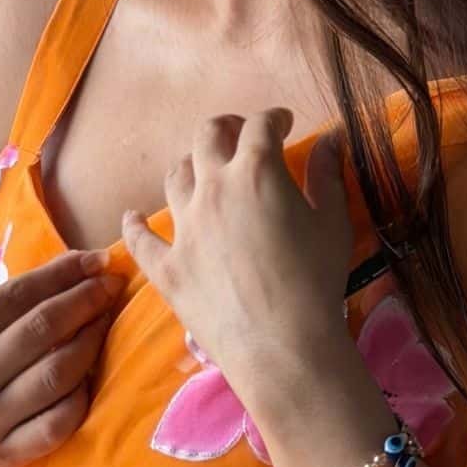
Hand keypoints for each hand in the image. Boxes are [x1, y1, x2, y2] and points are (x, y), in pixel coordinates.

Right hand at [0, 250, 124, 466]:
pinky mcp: (5, 457)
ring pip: (58, 374)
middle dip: (85, 299)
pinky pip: (58, 423)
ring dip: (91, 342)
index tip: (91, 259)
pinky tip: (90, 376)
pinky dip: (81, 396)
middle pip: (43, 329)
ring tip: (105, 321)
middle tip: (110, 283)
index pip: (16, 296)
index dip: (61, 273)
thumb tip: (48, 288)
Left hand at [120, 109, 356, 418]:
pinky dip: (135, 225)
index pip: (261, 126)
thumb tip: (331, 140)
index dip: (274, 119)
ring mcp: (184, 227)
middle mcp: (213, 188)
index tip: (283, 126)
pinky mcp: (167, 266)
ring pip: (175, 177)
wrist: (282, 347)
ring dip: (189, 165)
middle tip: (238, 135)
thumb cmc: (317, 284)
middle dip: (225, 128)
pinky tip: (132, 218)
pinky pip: (140, 239)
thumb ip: (328, 176)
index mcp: (257, 171)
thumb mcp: (333, 224)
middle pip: (208, 137)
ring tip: (199, 170)